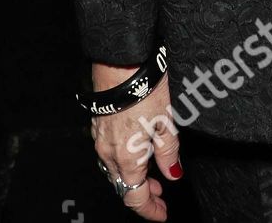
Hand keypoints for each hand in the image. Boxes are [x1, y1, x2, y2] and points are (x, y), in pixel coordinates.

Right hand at [90, 61, 181, 218]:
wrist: (121, 64)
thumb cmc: (146, 89)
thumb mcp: (168, 122)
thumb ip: (169, 152)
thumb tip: (173, 175)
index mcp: (128, 158)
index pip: (135, 198)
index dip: (150, 210)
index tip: (163, 213)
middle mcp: (109, 154)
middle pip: (123, 186)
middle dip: (143, 194)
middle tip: (162, 193)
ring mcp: (100, 140)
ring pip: (115, 170)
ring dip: (133, 176)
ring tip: (152, 172)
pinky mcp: (98, 126)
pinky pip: (109, 153)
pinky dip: (124, 160)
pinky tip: (136, 150)